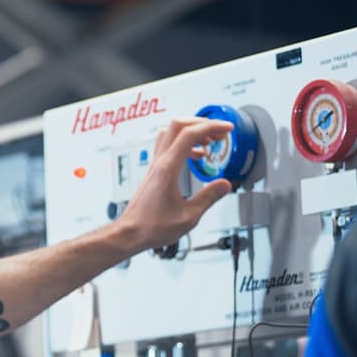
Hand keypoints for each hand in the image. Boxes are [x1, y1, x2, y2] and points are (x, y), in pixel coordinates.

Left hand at [117, 117, 233, 251]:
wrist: (129, 233)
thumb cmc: (151, 227)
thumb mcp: (189, 217)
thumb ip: (209, 198)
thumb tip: (225, 184)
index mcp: (167, 169)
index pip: (189, 135)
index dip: (210, 127)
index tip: (227, 128)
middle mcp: (159, 163)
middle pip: (177, 126)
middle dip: (201, 123)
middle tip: (219, 132)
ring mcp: (155, 166)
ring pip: (170, 133)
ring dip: (191, 132)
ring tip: (210, 141)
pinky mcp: (154, 172)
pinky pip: (168, 147)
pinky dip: (185, 145)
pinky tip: (196, 156)